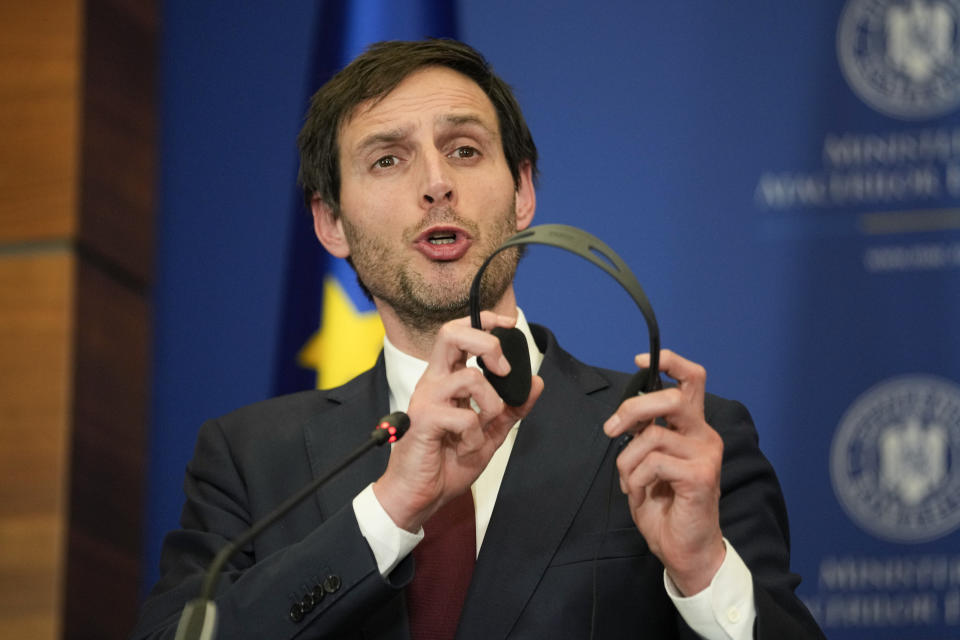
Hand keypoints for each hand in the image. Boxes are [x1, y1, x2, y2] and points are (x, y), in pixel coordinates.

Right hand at [373, 312, 542, 531]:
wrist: (420, 496)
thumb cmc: (445, 462)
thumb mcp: (489, 433)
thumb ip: (511, 409)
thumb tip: (536, 383)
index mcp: (446, 379)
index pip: (459, 333)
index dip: (485, 321)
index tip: (509, 325)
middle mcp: (434, 382)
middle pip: (452, 334)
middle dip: (486, 343)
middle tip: (502, 369)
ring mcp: (427, 399)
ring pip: (470, 378)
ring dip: (491, 405)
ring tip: (483, 429)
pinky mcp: (424, 421)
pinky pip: (465, 417)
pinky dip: (475, 437)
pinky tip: (465, 449)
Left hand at [603, 349, 724, 595]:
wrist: (684, 549)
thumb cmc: (666, 506)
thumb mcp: (648, 462)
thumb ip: (645, 434)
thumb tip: (627, 414)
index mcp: (692, 428)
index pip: (692, 380)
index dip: (669, 362)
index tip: (639, 361)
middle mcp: (705, 435)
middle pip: (670, 397)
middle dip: (633, 408)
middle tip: (611, 429)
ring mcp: (706, 455)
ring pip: (653, 435)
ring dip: (628, 460)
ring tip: (630, 482)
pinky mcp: (701, 476)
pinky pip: (654, 463)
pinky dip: (636, 478)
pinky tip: (640, 494)